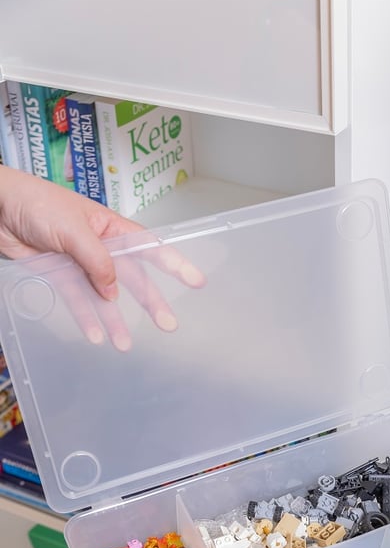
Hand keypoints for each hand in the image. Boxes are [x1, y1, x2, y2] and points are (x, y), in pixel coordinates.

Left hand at [0, 165, 205, 349]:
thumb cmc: (35, 203)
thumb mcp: (72, 230)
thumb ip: (97, 261)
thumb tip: (112, 292)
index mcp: (110, 227)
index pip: (149, 248)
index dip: (174, 264)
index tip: (196, 280)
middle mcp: (100, 247)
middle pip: (132, 279)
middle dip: (151, 302)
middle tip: (168, 324)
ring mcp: (80, 263)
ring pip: (105, 297)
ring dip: (115, 320)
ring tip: (125, 344)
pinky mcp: (59, 275)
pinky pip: (77, 301)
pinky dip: (85, 318)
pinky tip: (95, 336)